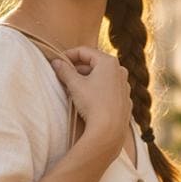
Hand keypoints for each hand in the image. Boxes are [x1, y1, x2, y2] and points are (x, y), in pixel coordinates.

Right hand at [51, 46, 131, 160]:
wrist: (110, 130)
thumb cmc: (93, 104)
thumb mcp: (75, 85)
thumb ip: (64, 71)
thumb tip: (56, 62)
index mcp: (109, 62)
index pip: (84, 51)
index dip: (68, 55)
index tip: (58, 62)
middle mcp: (120, 70)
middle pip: (94, 64)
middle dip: (77, 69)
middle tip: (63, 76)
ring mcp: (124, 86)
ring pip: (102, 78)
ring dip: (87, 80)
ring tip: (74, 89)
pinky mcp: (125, 100)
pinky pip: (108, 91)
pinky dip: (97, 91)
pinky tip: (88, 100)